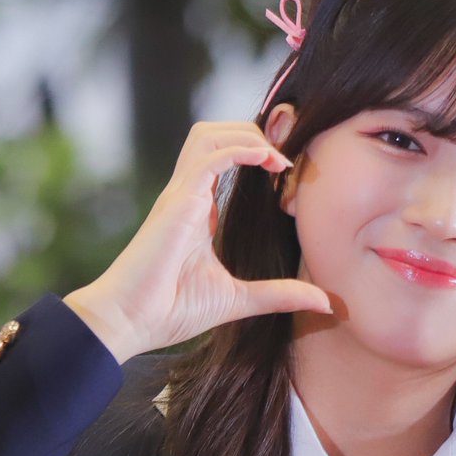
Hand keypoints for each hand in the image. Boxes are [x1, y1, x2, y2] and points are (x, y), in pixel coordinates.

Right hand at [64, 121, 331, 361]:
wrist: (129, 322)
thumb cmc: (171, 311)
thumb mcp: (240, 300)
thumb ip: (281, 295)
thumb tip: (326, 302)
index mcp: (197, 211)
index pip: (224, 161)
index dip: (257, 154)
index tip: (291, 172)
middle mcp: (187, 195)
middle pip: (214, 135)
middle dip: (253, 133)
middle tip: (289, 155)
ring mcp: (180, 194)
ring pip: (209, 135)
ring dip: (247, 135)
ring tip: (279, 156)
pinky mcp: (178, 201)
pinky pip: (211, 156)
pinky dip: (241, 150)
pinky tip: (268, 162)